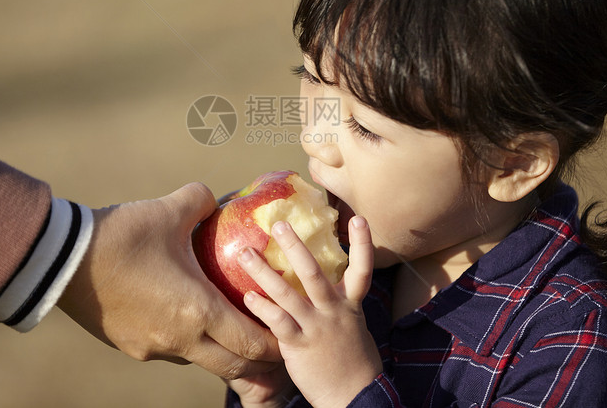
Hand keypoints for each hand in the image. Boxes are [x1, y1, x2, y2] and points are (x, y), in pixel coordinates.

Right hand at [57, 182, 280, 379]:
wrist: (61, 261)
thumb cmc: (121, 235)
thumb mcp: (169, 210)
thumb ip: (201, 201)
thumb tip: (213, 200)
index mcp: (197, 311)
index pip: (250, 343)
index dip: (275, 343)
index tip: (288, 334)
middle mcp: (179, 340)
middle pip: (231, 365)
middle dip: (255, 358)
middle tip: (269, 341)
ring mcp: (152, 348)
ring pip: (199, 359)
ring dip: (219, 350)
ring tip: (228, 326)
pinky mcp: (129, 346)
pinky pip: (170, 350)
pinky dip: (187, 340)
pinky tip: (184, 316)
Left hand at [238, 216, 381, 407]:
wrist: (355, 397)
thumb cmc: (351, 361)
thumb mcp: (352, 327)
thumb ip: (337, 305)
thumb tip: (320, 285)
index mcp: (350, 305)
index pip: (362, 269)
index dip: (362, 243)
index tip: (359, 217)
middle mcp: (334, 311)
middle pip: (314, 272)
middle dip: (295, 246)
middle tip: (278, 224)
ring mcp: (316, 327)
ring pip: (287, 293)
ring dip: (263, 272)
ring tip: (244, 253)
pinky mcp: (299, 346)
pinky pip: (278, 322)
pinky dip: (262, 308)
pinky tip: (247, 296)